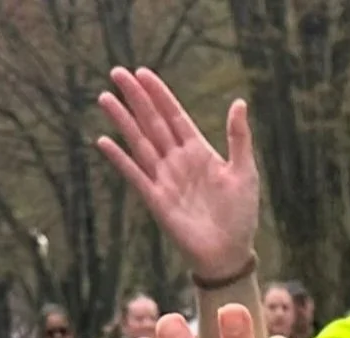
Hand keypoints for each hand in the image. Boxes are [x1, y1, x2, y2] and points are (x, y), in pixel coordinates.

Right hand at [95, 69, 261, 279]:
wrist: (229, 253)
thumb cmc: (240, 214)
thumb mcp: (244, 172)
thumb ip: (238, 138)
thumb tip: (239, 102)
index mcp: (199, 151)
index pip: (174, 116)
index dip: (159, 94)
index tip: (143, 73)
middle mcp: (177, 161)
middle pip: (152, 122)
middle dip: (136, 98)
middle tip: (117, 73)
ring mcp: (164, 179)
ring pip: (139, 143)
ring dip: (122, 121)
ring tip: (105, 98)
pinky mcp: (156, 200)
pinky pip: (135, 176)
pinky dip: (120, 159)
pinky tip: (104, 142)